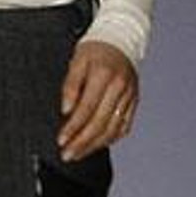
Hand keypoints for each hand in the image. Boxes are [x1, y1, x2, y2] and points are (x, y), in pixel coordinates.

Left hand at [58, 40, 138, 162]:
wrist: (121, 41)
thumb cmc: (94, 51)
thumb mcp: (76, 61)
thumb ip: (70, 86)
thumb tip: (66, 110)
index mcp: (104, 76)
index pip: (87, 109)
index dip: (73, 127)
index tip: (61, 141)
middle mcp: (120, 88)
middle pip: (101, 123)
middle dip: (82, 142)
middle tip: (67, 155)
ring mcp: (130, 96)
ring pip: (113, 128)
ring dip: (94, 145)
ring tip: (77, 154)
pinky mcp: (134, 102)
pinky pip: (123, 126)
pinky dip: (109, 138)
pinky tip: (96, 145)